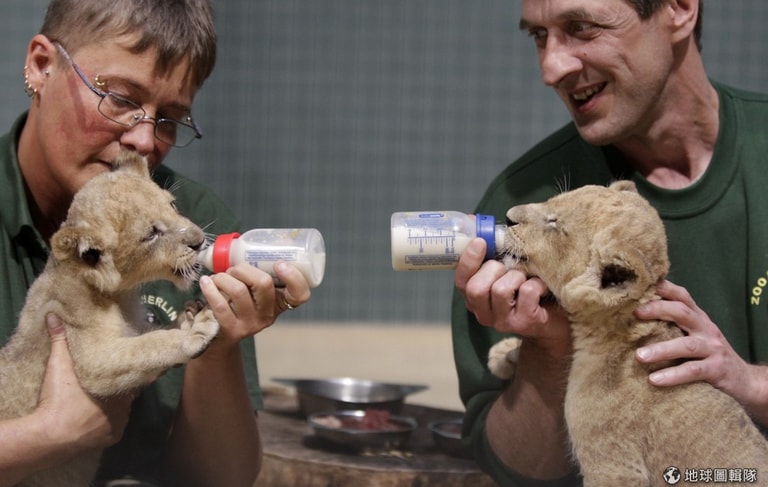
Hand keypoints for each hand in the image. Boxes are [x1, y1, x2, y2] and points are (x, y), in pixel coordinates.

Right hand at [37, 313, 130, 451]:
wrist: (49, 436)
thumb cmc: (59, 399)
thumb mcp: (59, 366)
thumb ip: (60, 340)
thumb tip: (54, 316)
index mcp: (118, 387)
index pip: (135, 376)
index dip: (135, 370)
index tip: (137, 365)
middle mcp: (125, 406)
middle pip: (130, 393)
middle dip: (124, 387)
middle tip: (112, 382)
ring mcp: (120, 424)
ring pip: (125, 411)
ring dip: (117, 406)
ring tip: (104, 400)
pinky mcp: (112, 439)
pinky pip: (117, 428)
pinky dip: (110, 424)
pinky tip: (100, 417)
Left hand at [199, 261, 310, 344]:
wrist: (223, 336)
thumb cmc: (241, 303)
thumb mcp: (257, 292)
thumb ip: (263, 271)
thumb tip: (274, 240)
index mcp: (281, 302)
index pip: (300, 295)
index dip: (294, 278)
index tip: (279, 263)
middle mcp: (269, 315)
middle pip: (264, 284)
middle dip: (244, 268)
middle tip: (234, 269)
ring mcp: (251, 323)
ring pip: (239, 291)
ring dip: (224, 277)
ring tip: (218, 276)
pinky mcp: (232, 329)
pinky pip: (220, 305)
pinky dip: (210, 288)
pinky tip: (206, 282)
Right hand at [455, 238, 569, 343]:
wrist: (560, 318)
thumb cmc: (529, 287)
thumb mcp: (506, 268)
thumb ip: (490, 250)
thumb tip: (473, 221)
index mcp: (475, 297)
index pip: (461, 281)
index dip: (468, 260)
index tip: (480, 241)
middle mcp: (484, 312)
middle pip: (475, 288)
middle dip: (493, 269)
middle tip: (507, 266)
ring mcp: (503, 321)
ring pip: (500, 290)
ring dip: (516, 276)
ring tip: (526, 277)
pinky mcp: (525, 323)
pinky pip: (527, 293)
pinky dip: (537, 283)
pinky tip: (542, 287)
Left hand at [634, 280, 756, 404]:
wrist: (743, 381)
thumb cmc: (707, 355)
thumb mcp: (691, 335)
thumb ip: (669, 325)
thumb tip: (628, 318)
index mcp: (697, 317)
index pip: (681, 296)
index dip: (662, 288)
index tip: (639, 285)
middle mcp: (706, 328)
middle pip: (682, 312)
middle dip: (658, 309)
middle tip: (634, 313)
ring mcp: (713, 348)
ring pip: (686, 345)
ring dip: (661, 349)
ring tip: (639, 356)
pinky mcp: (717, 369)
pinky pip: (693, 371)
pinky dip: (673, 375)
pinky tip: (654, 379)